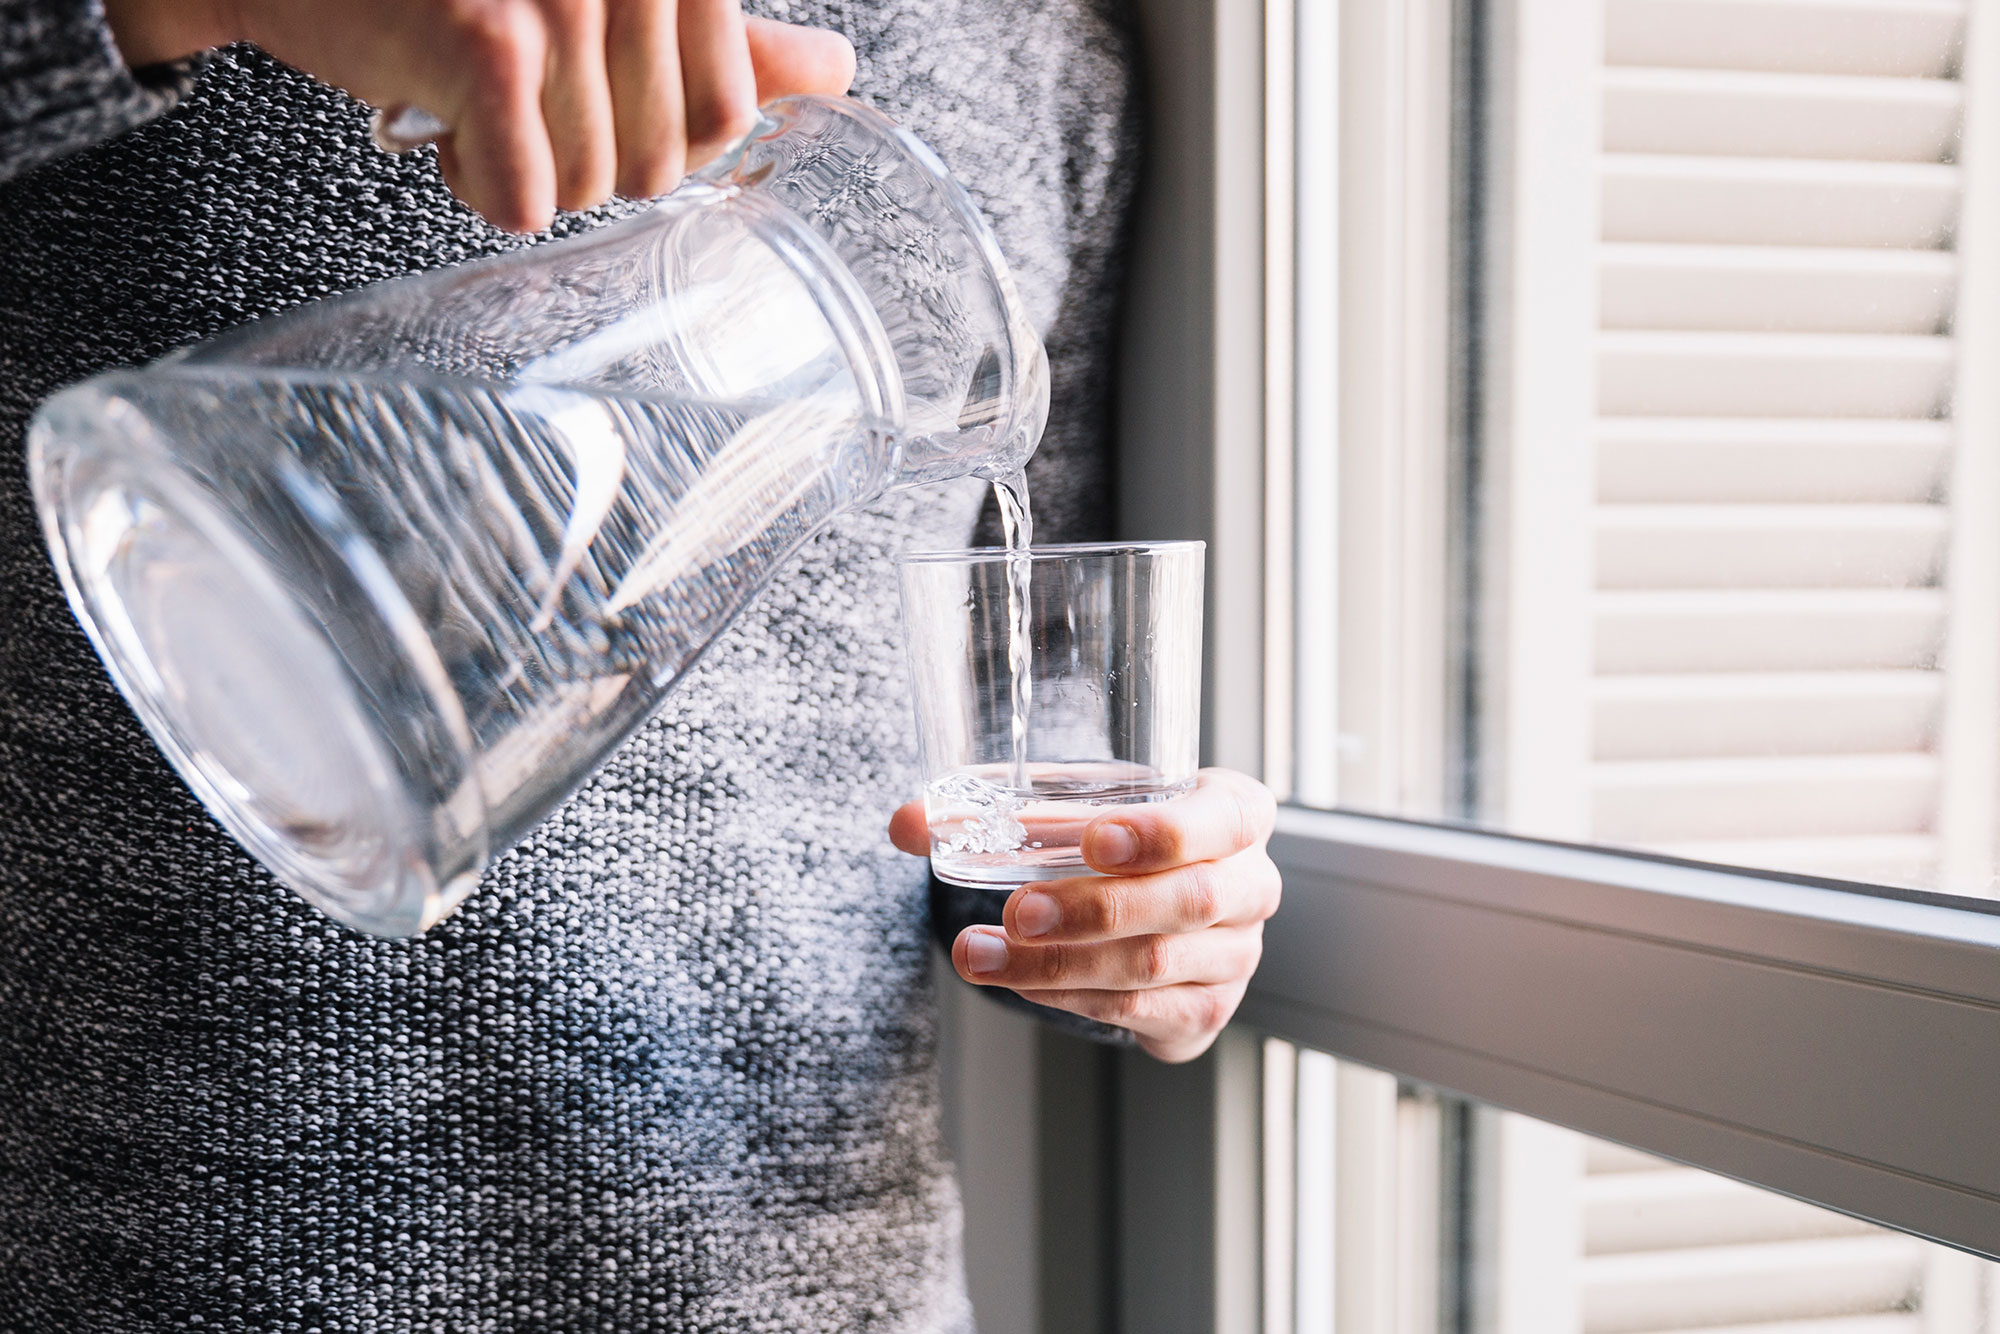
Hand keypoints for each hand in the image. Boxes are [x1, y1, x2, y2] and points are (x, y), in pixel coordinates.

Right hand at [102, 0, 856, 231]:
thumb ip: (724, 38)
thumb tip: (835, 72)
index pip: (728, 117)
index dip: (655, 142)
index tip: (585, 103)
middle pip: (657, 162)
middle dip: (579, 156)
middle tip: (512, 97)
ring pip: (589, 187)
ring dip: (519, 169)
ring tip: (468, 99)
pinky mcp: (491, 45)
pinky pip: (524, 202)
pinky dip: (474, 189)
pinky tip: (438, 126)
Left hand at [892, 768, 1280, 1063]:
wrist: (1162, 911)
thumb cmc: (1125, 841)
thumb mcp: (1077, 808)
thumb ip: (998, 807)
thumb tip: (905, 822)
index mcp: (1237, 814)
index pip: (1226, 819)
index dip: (1164, 832)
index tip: (1094, 840)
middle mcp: (1251, 885)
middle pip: (1185, 901)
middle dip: (1093, 908)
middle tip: (1018, 910)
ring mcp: (1235, 955)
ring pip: (1152, 964)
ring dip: (1060, 962)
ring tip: (983, 953)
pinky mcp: (1204, 1010)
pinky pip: (1138, 1009)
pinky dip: (1072, 996)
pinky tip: (1020, 981)